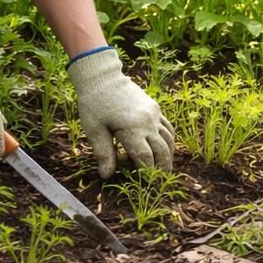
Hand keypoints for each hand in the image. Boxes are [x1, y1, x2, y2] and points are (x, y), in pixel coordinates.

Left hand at [67, 47, 174, 177]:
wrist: (103, 77)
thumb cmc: (94, 104)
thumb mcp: (94, 130)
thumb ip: (103, 153)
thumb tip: (106, 175)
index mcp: (132, 129)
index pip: (145, 158)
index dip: (147, 173)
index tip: (145, 184)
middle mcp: (148, 123)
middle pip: (162, 151)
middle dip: (162, 168)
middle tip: (160, 181)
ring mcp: (154, 115)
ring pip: (169, 140)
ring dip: (168, 155)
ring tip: (164, 167)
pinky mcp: (155, 109)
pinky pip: (168, 128)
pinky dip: (169, 140)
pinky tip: (164, 147)